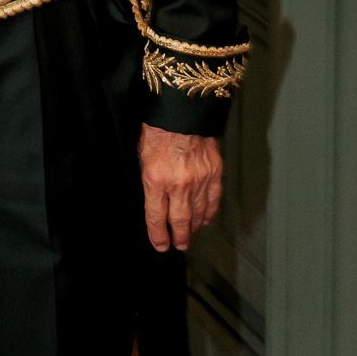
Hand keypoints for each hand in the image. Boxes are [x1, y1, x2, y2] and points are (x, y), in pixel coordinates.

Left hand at [138, 124, 222, 252]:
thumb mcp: (142, 155)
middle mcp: (178, 184)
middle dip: (179, 237)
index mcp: (156, 180)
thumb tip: (153, 198)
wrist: (183, 110)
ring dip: (194, 227)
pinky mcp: (214, 173)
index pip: (156, 217)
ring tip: (190, 235)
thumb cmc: (158, 129)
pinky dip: (209, 213)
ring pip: (198, 214)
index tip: (160, 245)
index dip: (158, 235)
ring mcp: (199, 180)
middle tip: (178, 246)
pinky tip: (206, 219)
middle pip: (180, 221)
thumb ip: (149, 179)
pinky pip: (213, 200)